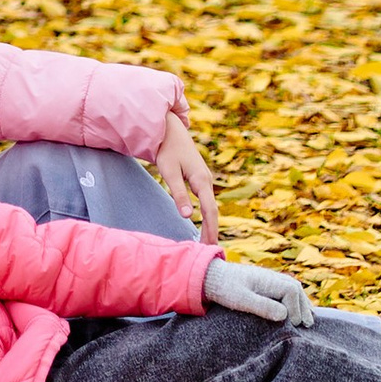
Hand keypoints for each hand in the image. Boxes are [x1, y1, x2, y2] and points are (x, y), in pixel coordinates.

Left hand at [153, 110, 220, 238]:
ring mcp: (204, 180)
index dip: (210, 228)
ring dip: (210, 224)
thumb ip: (179, 193)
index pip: (210, 209)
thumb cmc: (167, 150)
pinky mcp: (199, 179)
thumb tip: (188, 216)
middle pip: (213, 210)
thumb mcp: (169, 171)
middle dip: (212, 230)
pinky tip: (203, 225)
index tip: (210, 246)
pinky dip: (206, 215)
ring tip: (206, 243)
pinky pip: (206, 201)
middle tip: (209, 250)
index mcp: (201, 180)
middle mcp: (206, 180)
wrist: (169, 131)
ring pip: (210, 206)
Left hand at [203, 257, 313, 329]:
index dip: (296, 310)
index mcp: (270, 280)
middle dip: (303, 308)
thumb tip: (284, 315)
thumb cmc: (225, 288)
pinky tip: (294, 314)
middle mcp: (274, 278)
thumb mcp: (241, 299)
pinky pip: (286, 293)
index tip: (292, 324)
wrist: (210, 276)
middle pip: (298, 291)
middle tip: (307, 326)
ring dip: (301, 305)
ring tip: (307, 321)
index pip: (293, 294)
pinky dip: (293, 303)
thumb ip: (262, 306)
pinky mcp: (266, 286)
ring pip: (294, 291)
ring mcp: (271, 281)